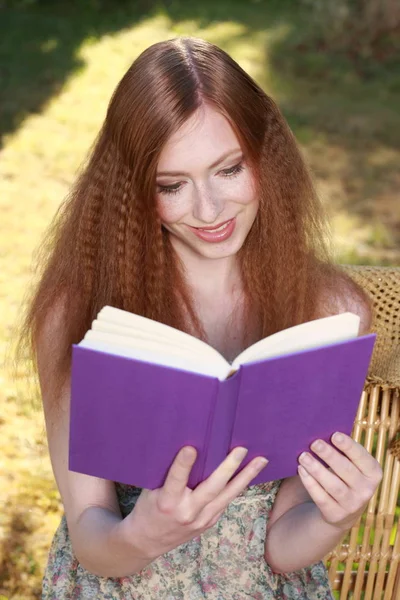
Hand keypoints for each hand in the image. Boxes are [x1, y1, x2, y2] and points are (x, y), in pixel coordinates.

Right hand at [125, 446, 267, 559]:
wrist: (147, 541)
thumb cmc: (148, 508)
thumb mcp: (150, 489)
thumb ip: (168, 473)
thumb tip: (187, 446)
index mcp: (166, 502)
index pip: (176, 480)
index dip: (183, 464)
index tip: (191, 448)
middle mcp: (186, 512)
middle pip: (211, 488)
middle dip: (228, 467)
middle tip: (241, 449)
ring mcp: (200, 520)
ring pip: (227, 496)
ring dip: (245, 477)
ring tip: (261, 461)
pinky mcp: (209, 523)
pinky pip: (226, 501)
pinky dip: (238, 487)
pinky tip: (250, 474)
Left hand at [297, 432, 382, 530]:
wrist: (343, 510)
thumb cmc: (345, 476)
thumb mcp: (352, 465)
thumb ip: (344, 452)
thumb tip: (322, 433)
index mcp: (373, 473)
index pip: (362, 458)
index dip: (349, 446)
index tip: (334, 435)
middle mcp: (366, 490)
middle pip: (346, 471)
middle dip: (329, 455)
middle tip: (314, 443)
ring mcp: (352, 505)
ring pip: (333, 486)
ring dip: (317, 469)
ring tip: (303, 456)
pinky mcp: (336, 515)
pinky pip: (321, 498)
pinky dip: (310, 483)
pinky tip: (301, 470)